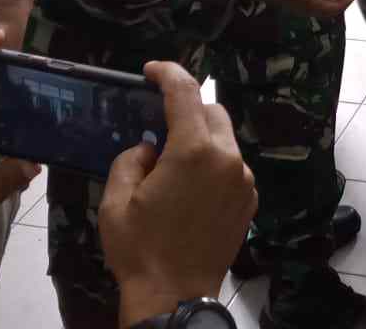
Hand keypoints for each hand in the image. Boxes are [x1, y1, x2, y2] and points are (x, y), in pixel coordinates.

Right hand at [100, 61, 256, 327]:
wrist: (175, 297)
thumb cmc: (140, 250)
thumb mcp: (116, 201)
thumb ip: (130, 159)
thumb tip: (149, 147)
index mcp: (193, 152)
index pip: (186, 92)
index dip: (168, 73)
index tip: (152, 69)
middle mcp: (227, 158)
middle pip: (211, 112)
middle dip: (186, 110)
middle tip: (158, 123)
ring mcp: (243, 179)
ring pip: (225, 139)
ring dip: (201, 139)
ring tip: (172, 162)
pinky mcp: (250, 198)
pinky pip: (232, 165)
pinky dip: (214, 163)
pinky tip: (191, 187)